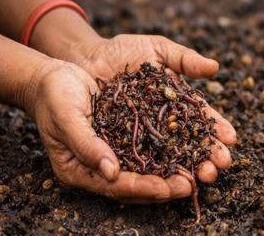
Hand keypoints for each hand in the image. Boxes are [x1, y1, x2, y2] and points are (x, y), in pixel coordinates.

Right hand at [28, 60, 194, 202]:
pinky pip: (157, 142)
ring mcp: (119, 148)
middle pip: (141, 181)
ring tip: (209, 166)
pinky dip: (178, 143)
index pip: (119, 186)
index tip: (172, 188)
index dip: (147, 188)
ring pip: (153, 164)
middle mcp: (104, 164)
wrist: (56, 74)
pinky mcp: (131, 130)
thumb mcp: (66, 118)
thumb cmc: (54, 97)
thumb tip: (112, 173)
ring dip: (182, 165)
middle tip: (202, 179)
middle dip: (173, 182)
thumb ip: (87, 145)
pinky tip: (199, 141)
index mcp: (82, 170)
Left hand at [73, 34, 236, 186]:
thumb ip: (185, 59)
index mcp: (177, 102)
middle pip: (189, 143)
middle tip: (219, 166)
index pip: (202, 119)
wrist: (86, 57)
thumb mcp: (158, 50)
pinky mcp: (118, 145)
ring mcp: (142, 136)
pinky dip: (153, 173)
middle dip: (207, 156)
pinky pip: (136, 161)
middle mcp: (163, 123)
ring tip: (201, 178)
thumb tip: (215, 67)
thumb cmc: (124, 51)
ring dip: (186, 170)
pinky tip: (168, 184)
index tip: (231, 139)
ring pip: (168, 157)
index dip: (217, 130)